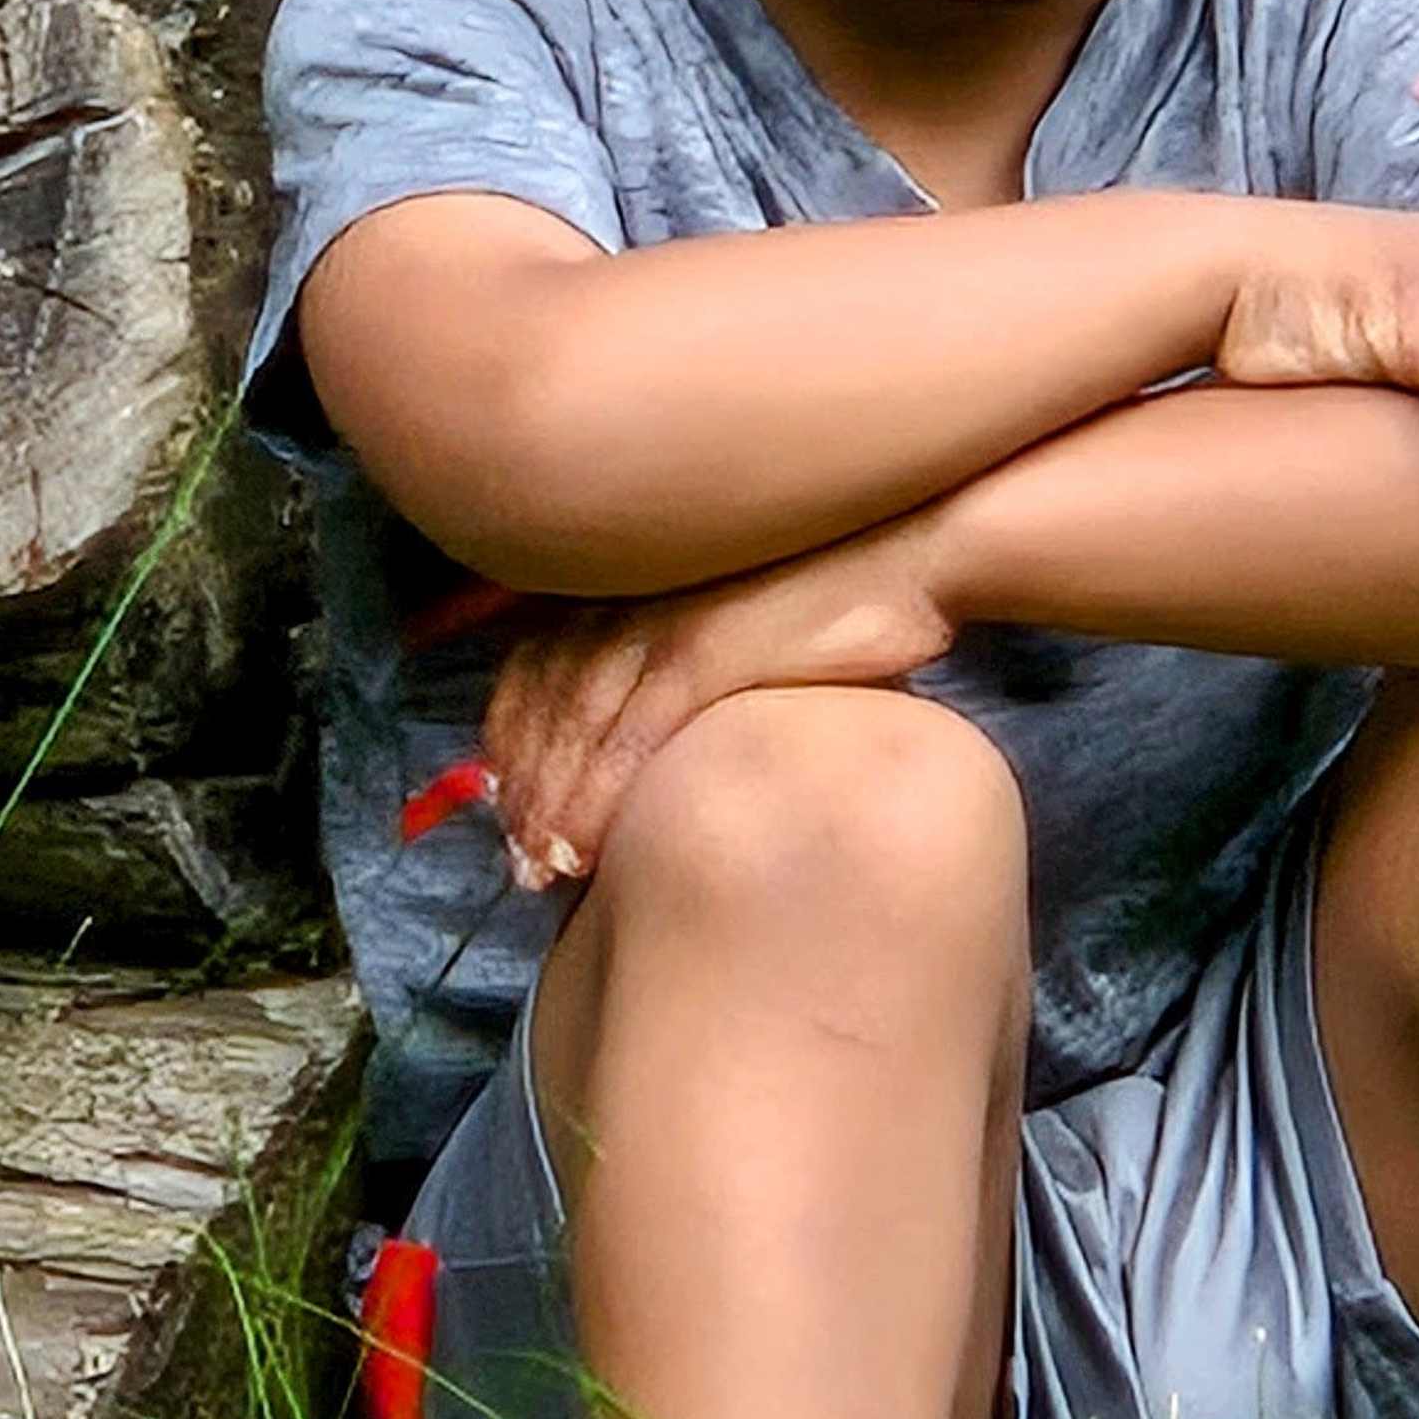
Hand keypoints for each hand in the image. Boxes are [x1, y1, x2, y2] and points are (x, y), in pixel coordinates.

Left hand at [475, 520, 958, 885]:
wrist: (912, 550)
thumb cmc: (836, 588)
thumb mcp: (738, 611)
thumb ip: (690, 652)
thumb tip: (665, 721)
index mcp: (629, 585)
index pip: (535, 667)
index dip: (511, 741)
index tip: (506, 806)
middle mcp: (629, 597)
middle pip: (541, 702)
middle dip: (522, 786)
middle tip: (518, 858)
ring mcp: (662, 622)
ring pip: (572, 725)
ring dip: (548, 803)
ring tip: (541, 869)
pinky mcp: (705, 652)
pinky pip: (630, 736)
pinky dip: (596, 796)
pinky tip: (583, 846)